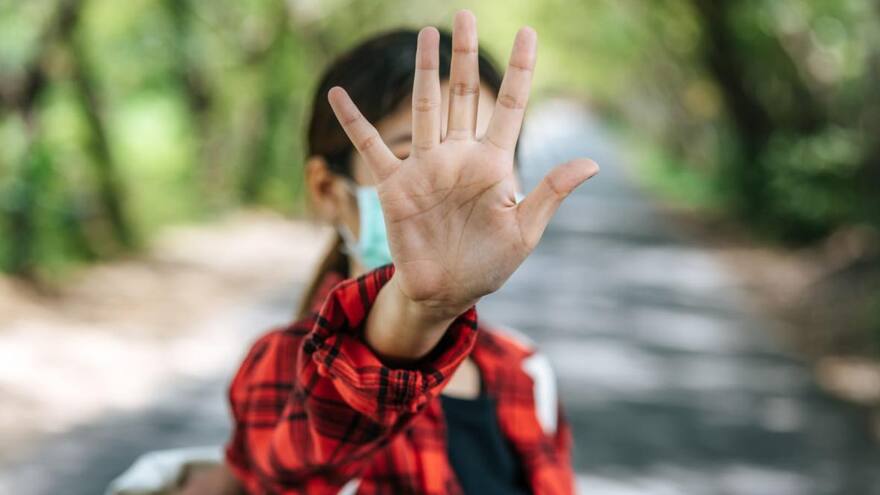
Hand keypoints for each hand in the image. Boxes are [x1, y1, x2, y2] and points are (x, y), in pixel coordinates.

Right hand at [328, 11, 597, 320]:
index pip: (508, 106)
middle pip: (461, 94)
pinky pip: (371, 147)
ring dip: (424, 71)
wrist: (445, 292)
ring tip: (427, 33)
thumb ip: (549, 192)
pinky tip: (338, 94)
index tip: (528, 32)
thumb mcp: (524, 231)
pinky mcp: (395, 185)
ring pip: (424, 108)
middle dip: (464, 56)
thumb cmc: (488, 265)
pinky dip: (354, 122)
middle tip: (465, 15)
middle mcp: (459, 156)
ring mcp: (425, 167)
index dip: (519, 70)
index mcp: (494, 165)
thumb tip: (592, 163)